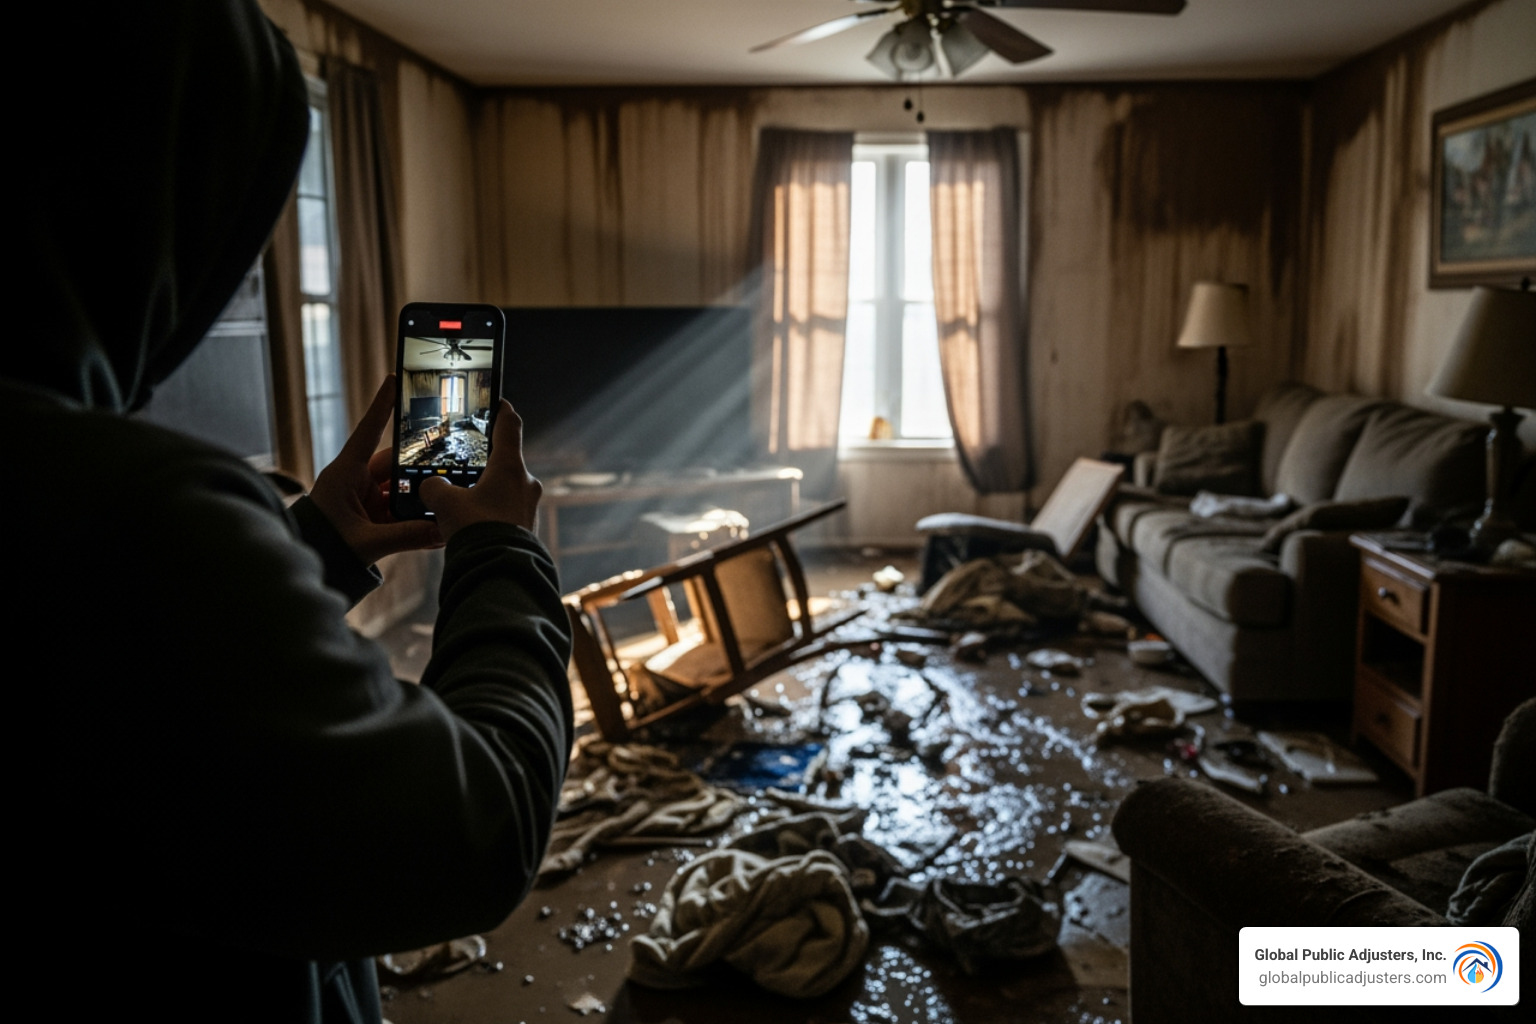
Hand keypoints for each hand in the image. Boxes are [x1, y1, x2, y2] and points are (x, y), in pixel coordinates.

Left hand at [310, 376, 442, 564]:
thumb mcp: (365, 543)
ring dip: (419, 497)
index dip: (382, 405)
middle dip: (420, 468)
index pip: (368, 431)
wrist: (308, 569)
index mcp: (345, 473)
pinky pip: (398, 508)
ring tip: (445, 503)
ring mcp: (363, 497)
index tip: (395, 379)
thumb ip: (405, 536)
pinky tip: (434, 524)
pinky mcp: (370, 514)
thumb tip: (441, 531)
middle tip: (449, 465)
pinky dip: (415, 516)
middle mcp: (355, 480)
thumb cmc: (324, 547)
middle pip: (395, 463)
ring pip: (400, 487)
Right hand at [419, 399, 541, 540]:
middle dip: (486, 462)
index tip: (499, 402)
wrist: (500, 572)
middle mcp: (526, 483)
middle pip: (505, 461)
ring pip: (506, 489)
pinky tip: (473, 523)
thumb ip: (434, 487)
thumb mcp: (445, 503)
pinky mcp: (527, 528)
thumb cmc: (476, 530)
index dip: (502, 411)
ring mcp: (529, 506)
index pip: (509, 425)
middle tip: (467, 462)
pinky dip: (492, 512)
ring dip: (488, 491)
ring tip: (464, 499)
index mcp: (509, 466)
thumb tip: (432, 486)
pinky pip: (507, 512)